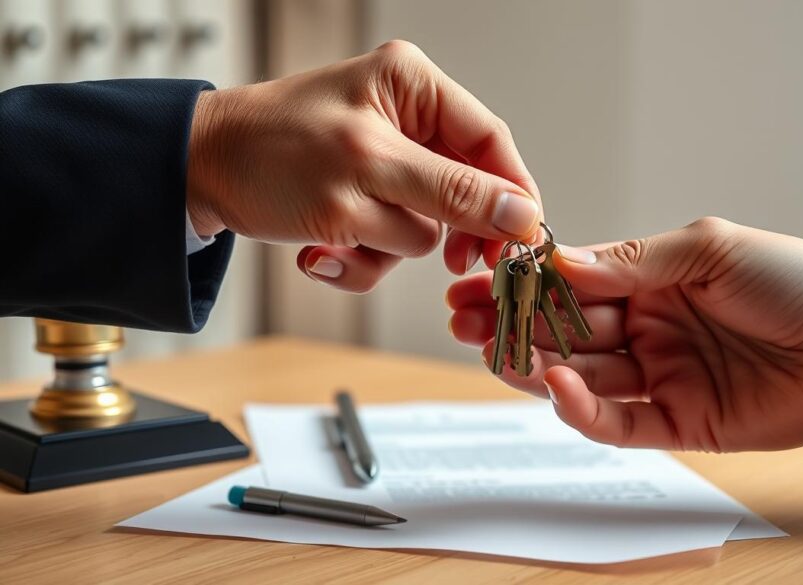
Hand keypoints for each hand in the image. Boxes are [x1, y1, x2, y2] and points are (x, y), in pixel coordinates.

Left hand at [187, 40, 540, 292]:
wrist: (195, 177)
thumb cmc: (264, 152)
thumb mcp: (365, 170)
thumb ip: (450, 192)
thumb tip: (520, 212)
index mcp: (413, 87)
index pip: (490, 142)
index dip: (512, 195)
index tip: (522, 242)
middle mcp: (405, 119)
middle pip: (464, 191)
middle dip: (436, 229)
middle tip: (446, 262)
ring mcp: (385, 163)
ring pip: (425, 228)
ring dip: (383, 247)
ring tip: (336, 238)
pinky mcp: (364, 198)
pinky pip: (390, 243)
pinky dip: (359, 258)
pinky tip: (321, 250)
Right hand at [447, 218, 802, 451]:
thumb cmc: (794, 280)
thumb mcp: (708, 250)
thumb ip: (633, 260)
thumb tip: (561, 261)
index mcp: (652, 282)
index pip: (572, 286)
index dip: (524, 285)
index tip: (477, 279)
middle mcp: (648, 330)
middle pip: (565, 333)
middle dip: (513, 326)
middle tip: (464, 320)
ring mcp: (660, 378)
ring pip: (581, 378)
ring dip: (536, 365)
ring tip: (495, 350)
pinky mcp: (677, 423)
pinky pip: (616, 421)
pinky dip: (581, 408)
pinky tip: (557, 383)